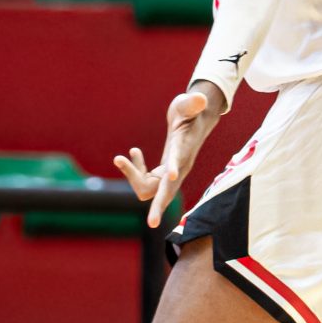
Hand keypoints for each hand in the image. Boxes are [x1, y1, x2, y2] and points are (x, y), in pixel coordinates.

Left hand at [113, 87, 221, 227]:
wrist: (195, 119)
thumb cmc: (191, 110)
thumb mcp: (189, 104)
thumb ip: (193, 103)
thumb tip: (201, 99)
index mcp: (184, 154)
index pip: (176, 172)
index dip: (171, 181)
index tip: (169, 185)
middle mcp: (179, 169)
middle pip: (165, 193)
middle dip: (158, 207)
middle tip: (151, 224)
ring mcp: (171, 174)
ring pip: (148, 188)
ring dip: (132, 175)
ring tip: (120, 157)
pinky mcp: (164, 174)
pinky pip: (145, 180)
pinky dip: (135, 169)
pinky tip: (133, 152)